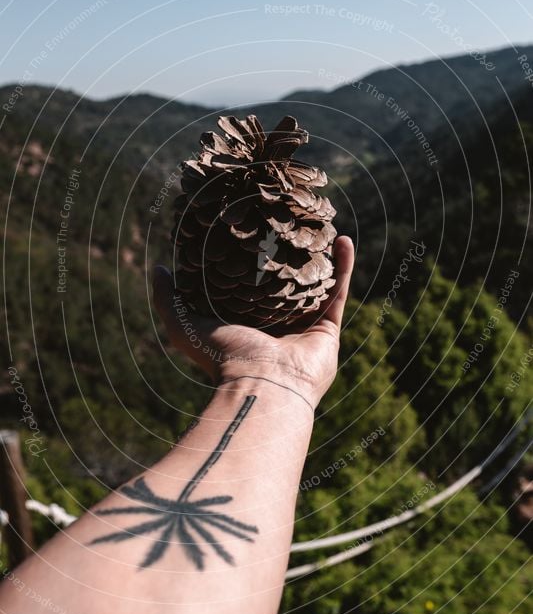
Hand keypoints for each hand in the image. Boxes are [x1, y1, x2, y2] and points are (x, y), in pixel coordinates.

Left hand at [153, 236, 354, 408]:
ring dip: (319, 259)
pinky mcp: (327, 329)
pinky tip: (343, 239)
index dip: (249, 265)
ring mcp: (304, 329)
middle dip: (288, 260)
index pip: (248, 290)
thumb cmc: (223, 360)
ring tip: (319, 229)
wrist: (263, 386)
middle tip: (287, 227)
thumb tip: (158, 269)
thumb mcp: (184, 326)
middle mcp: (276, 328)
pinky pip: (338, 291)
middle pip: (284, 287)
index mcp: (245, 327)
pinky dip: (343, 266)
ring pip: (315, 286)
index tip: (248, 236)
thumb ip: (168, 300)